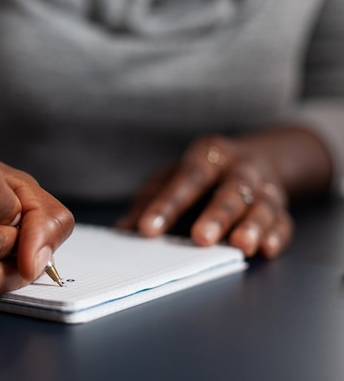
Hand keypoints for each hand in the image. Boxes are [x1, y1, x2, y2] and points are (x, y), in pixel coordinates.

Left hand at [116, 135, 293, 257]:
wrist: (255, 157)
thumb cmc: (201, 173)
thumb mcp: (171, 177)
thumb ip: (148, 201)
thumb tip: (124, 229)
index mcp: (207, 156)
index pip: (186, 178)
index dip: (166, 204)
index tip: (147, 230)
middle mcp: (239, 169)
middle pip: (231, 190)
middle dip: (217, 215)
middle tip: (201, 238)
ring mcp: (265, 187)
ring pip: (263, 205)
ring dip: (252, 226)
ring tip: (240, 245)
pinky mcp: (281, 208)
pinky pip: (283, 221)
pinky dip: (277, 236)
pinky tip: (266, 249)